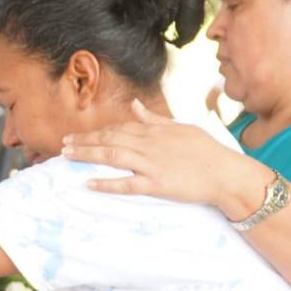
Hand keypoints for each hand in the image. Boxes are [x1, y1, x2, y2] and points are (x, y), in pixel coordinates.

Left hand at [60, 99, 262, 212]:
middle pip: (110, 140)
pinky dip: (106, 183)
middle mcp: (149, 144)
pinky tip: (88, 183)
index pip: (119, 128)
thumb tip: (134, 105)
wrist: (227, 173)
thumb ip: (154, 119)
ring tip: (67, 157)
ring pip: (112, 156)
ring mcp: (152, 164)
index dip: (96, 132)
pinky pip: (127, 184)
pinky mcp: (157, 184)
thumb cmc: (207, 151)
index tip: (78, 136)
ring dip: (87, 155)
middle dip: (84, 141)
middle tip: (63, 144)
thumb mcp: (181, 127)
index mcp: (155, 131)